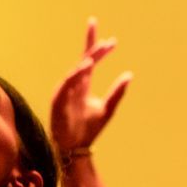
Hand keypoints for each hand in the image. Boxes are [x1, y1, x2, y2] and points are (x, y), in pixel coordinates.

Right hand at [51, 17, 130, 158]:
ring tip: (99, 52)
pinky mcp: (58, 101)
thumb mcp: (107, 108)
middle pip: (83, 61)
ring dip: (87, 61)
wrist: (76, 148)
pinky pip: (67, 84)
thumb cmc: (89, 130)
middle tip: (109, 42)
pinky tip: (86, 67)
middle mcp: (73, 85)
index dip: (96, 47)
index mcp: (83, 86)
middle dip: (93, 48)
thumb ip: (116, 92)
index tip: (110, 39)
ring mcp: (64, 92)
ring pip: (76, 71)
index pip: (89, 61)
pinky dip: (76, 74)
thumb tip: (129, 74)